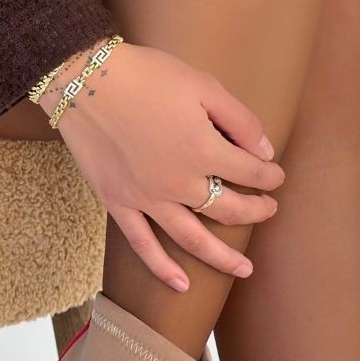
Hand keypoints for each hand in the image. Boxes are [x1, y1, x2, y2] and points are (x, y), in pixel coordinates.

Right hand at [45, 42, 284, 290]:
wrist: (83, 79)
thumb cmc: (145, 75)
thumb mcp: (202, 85)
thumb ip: (239, 120)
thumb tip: (264, 151)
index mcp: (203, 150)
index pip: (250, 173)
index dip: (269, 176)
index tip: (276, 176)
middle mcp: (180, 183)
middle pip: (229, 210)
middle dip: (255, 212)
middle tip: (268, 210)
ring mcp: (148, 199)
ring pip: (193, 239)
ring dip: (222, 257)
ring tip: (244, 270)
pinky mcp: (120, 204)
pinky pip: (144, 245)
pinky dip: (163, 268)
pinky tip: (182, 284)